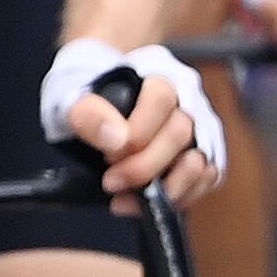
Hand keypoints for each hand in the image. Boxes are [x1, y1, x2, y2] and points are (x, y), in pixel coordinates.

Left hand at [43, 37, 229, 198]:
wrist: (97, 105)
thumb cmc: (88, 99)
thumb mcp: (70, 97)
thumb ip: (89, 114)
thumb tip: (117, 139)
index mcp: (156, 73)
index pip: (162, 98)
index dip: (137, 132)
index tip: (108, 155)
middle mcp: (186, 98)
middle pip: (181, 134)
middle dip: (144, 166)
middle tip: (112, 182)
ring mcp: (200, 128)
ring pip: (199, 162)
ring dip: (165, 188)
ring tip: (130, 198)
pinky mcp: (205, 155)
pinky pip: (207, 179)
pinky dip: (180, 197)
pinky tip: (147, 203)